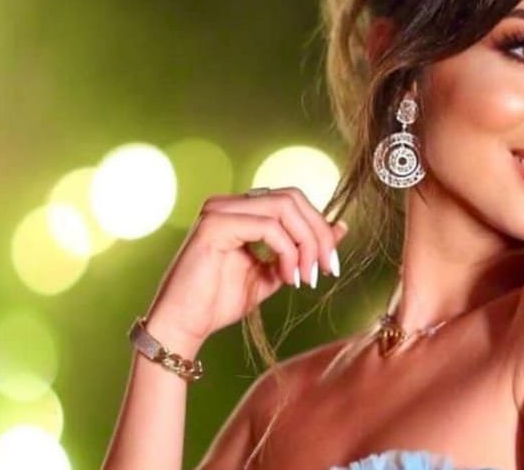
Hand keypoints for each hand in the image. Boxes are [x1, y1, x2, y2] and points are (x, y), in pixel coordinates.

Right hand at [141, 187, 347, 354]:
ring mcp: (219, 210)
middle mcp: (228, 203)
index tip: (331, 264)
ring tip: (306, 277)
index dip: (319, 227)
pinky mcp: (214, 225)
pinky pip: (267, 226)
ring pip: (284, 207)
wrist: (182, 325)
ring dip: (306, 243)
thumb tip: (341, 227)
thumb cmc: (219, 302)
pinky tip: (288, 277)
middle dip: (318, 233)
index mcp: (240, 210)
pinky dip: (287, 251)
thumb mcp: (274, 272)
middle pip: (293, 197)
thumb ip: (302, 250)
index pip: (292, 200)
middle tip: (327, 268)